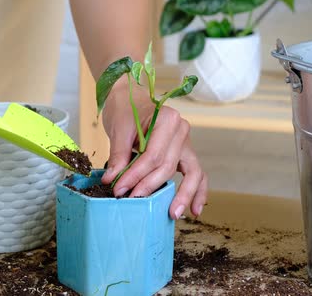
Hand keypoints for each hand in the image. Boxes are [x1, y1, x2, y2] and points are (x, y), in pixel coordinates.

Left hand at [100, 79, 207, 219]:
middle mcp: (181, 130)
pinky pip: (197, 173)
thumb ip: (119, 156)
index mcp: (167, 119)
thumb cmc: (125, 109)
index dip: (136, 175)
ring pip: (192, 173)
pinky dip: (198, 191)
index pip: (153, 155)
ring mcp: (186, 142)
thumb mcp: (118, 129)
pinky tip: (195, 210)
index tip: (119, 189)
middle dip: (149, 186)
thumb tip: (113, 181)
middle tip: (133, 200)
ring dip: (184, 195)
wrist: (130, 97)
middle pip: (168, 166)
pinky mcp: (185, 152)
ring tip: (175, 214)